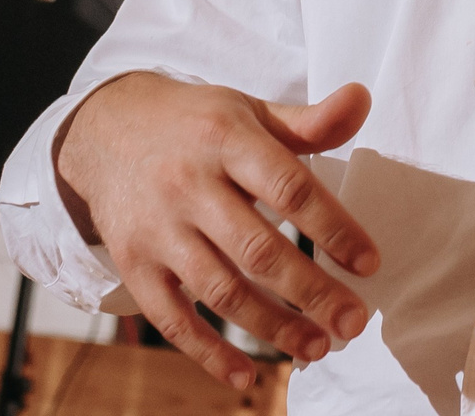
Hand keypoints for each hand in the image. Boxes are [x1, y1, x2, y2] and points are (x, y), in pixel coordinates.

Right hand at [53, 73, 380, 388]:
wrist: (105, 128)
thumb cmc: (197, 124)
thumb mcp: (249, 111)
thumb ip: (308, 121)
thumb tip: (363, 99)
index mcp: (226, 140)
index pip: (289, 188)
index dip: (332, 228)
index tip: (369, 264)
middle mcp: (189, 186)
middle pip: (257, 249)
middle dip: (311, 291)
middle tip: (354, 323)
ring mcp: (158, 229)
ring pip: (220, 289)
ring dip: (272, 326)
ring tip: (317, 348)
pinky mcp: (134, 265)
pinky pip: (171, 317)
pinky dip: (207, 351)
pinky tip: (245, 376)